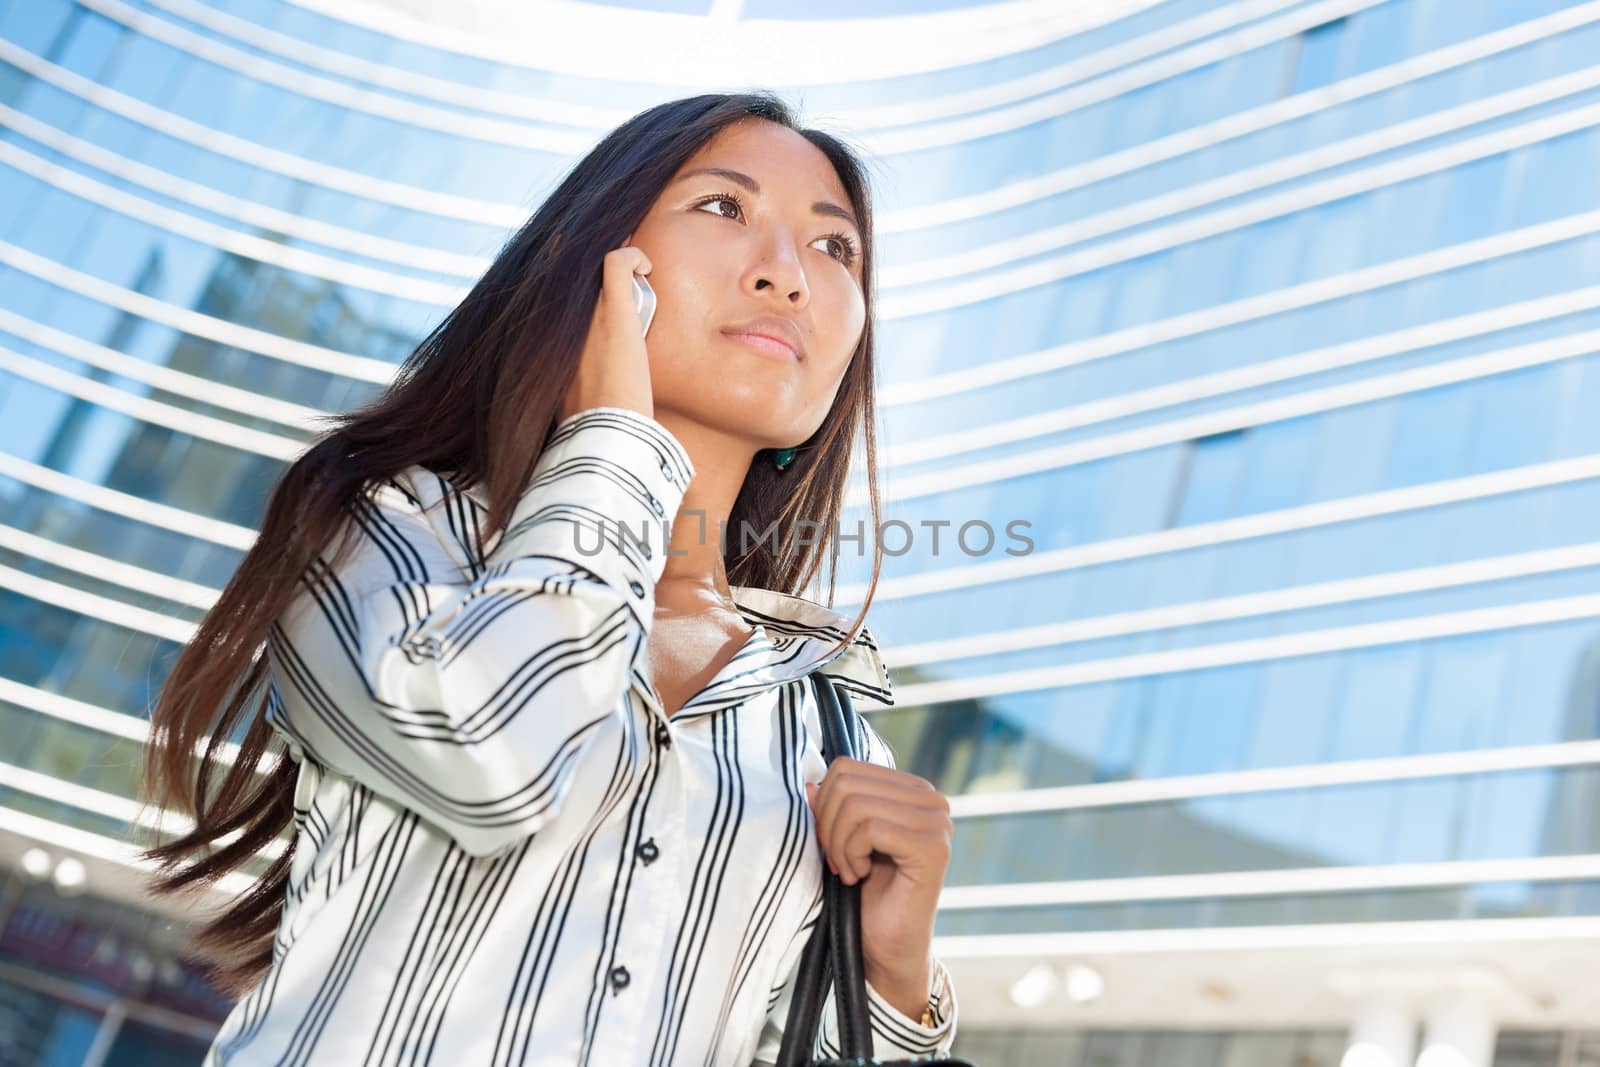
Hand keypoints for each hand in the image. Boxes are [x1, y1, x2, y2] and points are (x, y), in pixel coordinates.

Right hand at [560, 243, 654, 423]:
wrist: (602, 433)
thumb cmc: (587, 423)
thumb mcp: (558, 397)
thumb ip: (563, 380)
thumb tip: (575, 387)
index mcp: (540, 337)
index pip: (545, 291)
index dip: (566, 277)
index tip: (587, 280)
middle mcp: (557, 318)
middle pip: (572, 272)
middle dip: (592, 265)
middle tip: (616, 268)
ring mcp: (587, 313)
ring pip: (593, 264)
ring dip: (616, 263)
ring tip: (634, 270)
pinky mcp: (615, 313)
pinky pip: (617, 263)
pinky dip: (632, 256)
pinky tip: (646, 265)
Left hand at [805, 758, 951, 1020]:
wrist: (886, 950)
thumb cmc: (863, 896)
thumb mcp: (840, 841)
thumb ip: (830, 807)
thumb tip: (809, 782)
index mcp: (912, 790)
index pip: (846, 768)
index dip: (823, 804)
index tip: (828, 843)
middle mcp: (932, 800)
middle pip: (847, 783)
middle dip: (827, 825)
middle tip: (835, 861)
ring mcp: (937, 823)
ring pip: (855, 804)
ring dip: (838, 844)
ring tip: (847, 871)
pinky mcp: (933, 848)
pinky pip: (870, 828)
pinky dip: (851, 855)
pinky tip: (859, 877)